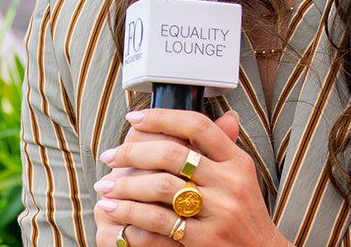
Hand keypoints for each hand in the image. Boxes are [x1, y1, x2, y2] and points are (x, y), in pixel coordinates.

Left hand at [94, 109, 287, 246]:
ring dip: (125, 185)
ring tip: (105, 185)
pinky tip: (114, 209)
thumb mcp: (242, 177)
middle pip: (173, 154)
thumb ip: (226, 149)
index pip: (198, 126)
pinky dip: (131, 213)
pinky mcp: (205, 239)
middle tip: (110, 155)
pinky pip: (159, 221)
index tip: (134, 117)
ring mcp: (218, 211)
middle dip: (133, 153)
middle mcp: (230, 183)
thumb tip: (226, 115)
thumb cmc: (246, 215)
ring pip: (162, 186)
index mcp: (237, 162)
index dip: (162, 117)